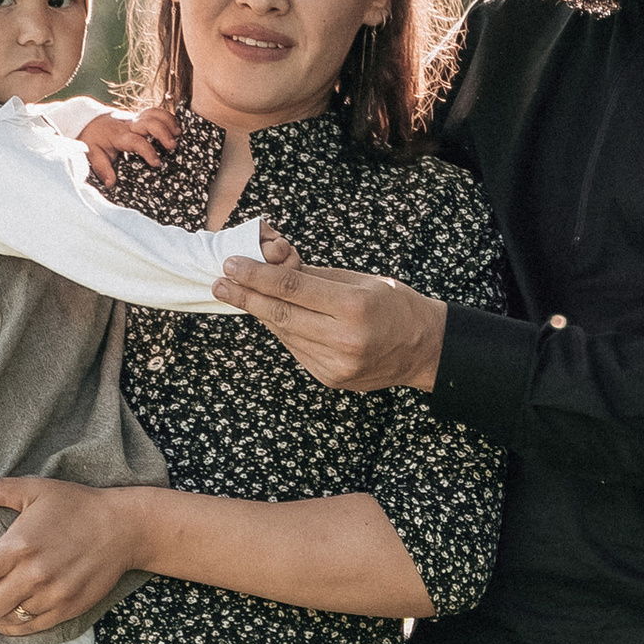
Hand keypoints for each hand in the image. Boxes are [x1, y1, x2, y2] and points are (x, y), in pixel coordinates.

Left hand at [0, 478, 143, 631]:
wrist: (123, 527)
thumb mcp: (34, 488)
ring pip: (8, 618)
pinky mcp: (68, 607)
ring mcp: (52, 594)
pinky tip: (4, 622)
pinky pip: (32, 626)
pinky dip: (13, 628)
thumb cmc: (75, 504)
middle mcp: (33, 574)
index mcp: (19, 545)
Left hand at [76, 101, 178, 187]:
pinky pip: (156, 112)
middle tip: (172, 146)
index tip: (156, 163)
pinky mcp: (140, 117)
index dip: (148, 151)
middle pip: (149, 121)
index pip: (136, 141)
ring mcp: (135, 118)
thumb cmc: (93, 140)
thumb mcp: (92, 155)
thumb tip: (110, 183)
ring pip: (154, 112)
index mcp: (118, 135)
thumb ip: (102, 168)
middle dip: (163, 132)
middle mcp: (128, 124)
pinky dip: (168, 117)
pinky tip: (176, 128)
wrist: (88, 121)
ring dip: (168, 121)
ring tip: (179, 134)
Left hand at [217, 243, 445, 393]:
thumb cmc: (395, 305)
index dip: (257, 277)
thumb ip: (315, 277)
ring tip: (239, 294)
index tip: (232, 265)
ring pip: (284, 333)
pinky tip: (273, 316)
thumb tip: (272, 266)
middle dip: (245, 297)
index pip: (292, 289)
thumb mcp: (361, 280)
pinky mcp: (330, 378)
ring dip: (260, 313)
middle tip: (219, 283)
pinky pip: (296, 349)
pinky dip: (282, 330)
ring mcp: (336, 364)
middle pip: (280, 315)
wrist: (424, 349)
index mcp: (354, 307)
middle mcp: (344, 339)